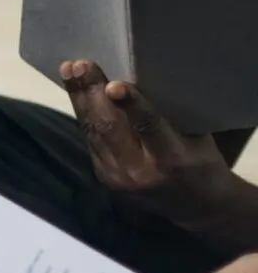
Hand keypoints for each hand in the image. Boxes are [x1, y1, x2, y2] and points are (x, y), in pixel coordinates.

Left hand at [62, 60, 251, 235]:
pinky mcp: (104, 178)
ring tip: (70, 71)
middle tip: (79, 65)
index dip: (131, 104)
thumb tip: (138, 81)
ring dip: (80, 100)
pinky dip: (84, 114)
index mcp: (170, 159)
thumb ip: (167, 118)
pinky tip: (77, 93)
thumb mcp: (195, 140)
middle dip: (92, 94)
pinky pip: (91, 140)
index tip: (114, 84)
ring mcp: (116, 177)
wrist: (196, 208)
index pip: (148, 127)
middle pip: (110, 127)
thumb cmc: (201, 163)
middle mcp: (138, 170)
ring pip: (93, 133)